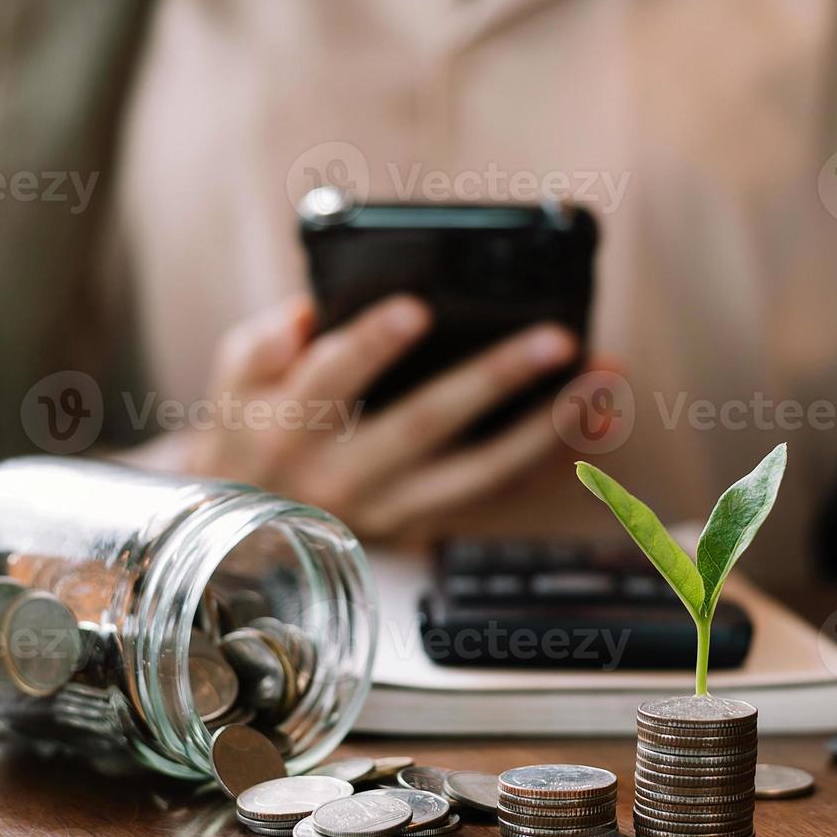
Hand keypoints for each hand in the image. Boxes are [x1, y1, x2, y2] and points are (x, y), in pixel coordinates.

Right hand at [126, 295, 582, 538]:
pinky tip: (592, 417)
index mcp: (287, 429)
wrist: (250, 527)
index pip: (330, 380)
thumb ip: (264, 345)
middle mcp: (342, 478)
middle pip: (426, 426)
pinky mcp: (422, 527)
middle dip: (496, 379)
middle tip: (556, 339)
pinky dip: (548, 455)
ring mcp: (389, 511)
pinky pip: (495, 490)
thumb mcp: (234, 382)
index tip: (418, 308)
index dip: (371, 344)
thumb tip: (308, 312)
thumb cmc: (252, 430)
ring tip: (602, 380)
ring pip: (479, 471)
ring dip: (549, 425)